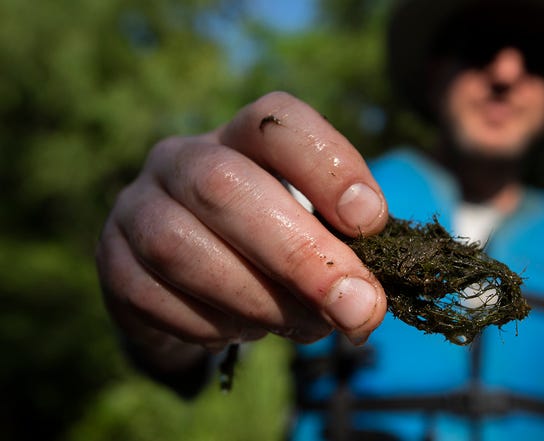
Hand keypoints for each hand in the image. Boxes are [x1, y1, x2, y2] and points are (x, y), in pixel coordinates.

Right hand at [96, 92, 388, 369]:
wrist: (193, 279)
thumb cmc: (271, 246)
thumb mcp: (314, 236)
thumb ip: (340, 254)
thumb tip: (362, 303)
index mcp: (242, 137)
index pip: (277, 123)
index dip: (328, 166)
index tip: (370, 221)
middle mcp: (180, 159)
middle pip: (226, 187)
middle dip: (300, 255)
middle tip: (356, 306)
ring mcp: (136, 207)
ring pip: (182, 250)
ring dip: (258, 301)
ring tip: (306, 326)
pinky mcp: (112, 261)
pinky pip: (155, 299)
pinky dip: (212, 325)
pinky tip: (243, 328)